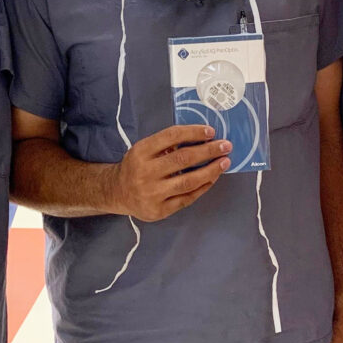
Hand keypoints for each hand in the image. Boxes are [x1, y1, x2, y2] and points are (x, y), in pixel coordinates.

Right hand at [108, 125, 230, 221]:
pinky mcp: (159, 210)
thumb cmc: (136, 167)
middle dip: (208, 151)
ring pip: (188, 181)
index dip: (193, 133)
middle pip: (183, 159)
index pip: (171, 137)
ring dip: (210, 171)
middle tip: (226, 146)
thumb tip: (201, 139)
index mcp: (141, 152)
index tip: (211, 132)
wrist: (116, 192)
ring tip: (224, 162)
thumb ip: (165, 144)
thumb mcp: (143, 149)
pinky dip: (203, 187)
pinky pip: (187, 198)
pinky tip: (213, 178)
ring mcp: (152, 193)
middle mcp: (145, 172)